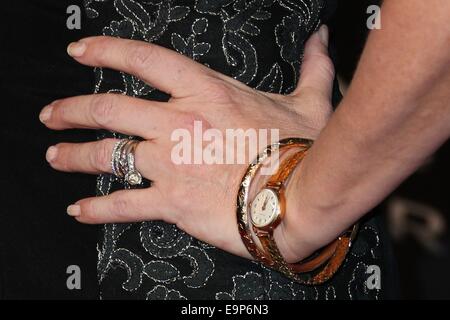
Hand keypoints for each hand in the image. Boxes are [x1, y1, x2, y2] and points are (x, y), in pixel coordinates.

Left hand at [40, 26, 334, 261]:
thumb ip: (311, 66)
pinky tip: (80, 210)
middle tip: (54, 115)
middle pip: (107, 109)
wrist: (300, 197)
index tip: (81, 51)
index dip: (106, 51)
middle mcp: (178, 124)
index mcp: (206, 93)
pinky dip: (96, 209)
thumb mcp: (309, 101)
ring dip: (74, 156)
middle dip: (71, 110)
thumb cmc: (302, 150)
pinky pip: (123, 205)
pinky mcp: (171, 202)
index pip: (143, 60)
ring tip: (56, 156)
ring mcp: (169, 163)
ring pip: (106, 155)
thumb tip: (320, 39)